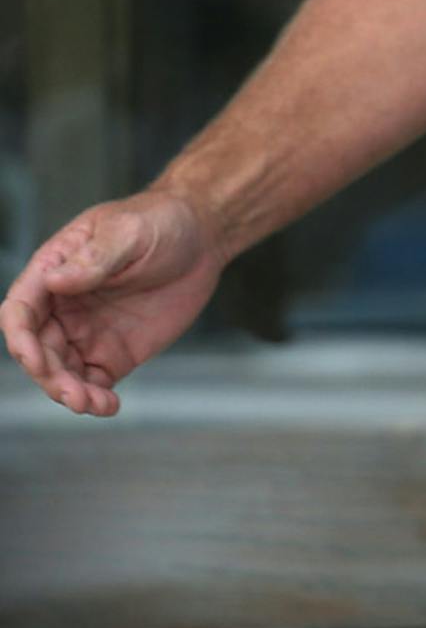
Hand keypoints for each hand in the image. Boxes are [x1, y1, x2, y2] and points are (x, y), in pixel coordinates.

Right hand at [2, 189, 228, 415]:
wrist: (202, 237)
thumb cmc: (159, 222)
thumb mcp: (128, 231)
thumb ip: (94, 259)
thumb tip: (55, 280)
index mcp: (54, 271)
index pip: (21, 310)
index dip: (20, 336)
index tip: (33, 357)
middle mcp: (62, 308)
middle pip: (38, 350)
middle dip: (48, 374)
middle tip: (72, 391)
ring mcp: (85, 333)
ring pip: (61, 373)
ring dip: (69, 393)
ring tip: (92, 403)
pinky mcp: (112, 352)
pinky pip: (93, 382)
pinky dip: (95, 398)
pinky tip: (109, 405)